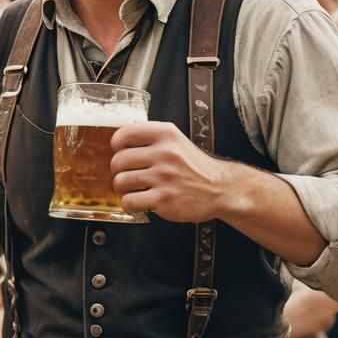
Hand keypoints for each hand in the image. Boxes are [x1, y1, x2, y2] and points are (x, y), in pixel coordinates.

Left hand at [110, 121, 225, 223]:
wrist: (220, 189)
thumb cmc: (194, 167)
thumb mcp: (176, 141)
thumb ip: (151, 138)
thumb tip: (119, 143)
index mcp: (166, 134)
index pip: (124, 134)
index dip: (117, 145)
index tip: (121, 152)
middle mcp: (164, 153)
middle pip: (118, 160)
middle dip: (118, 170)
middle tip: (127, 174)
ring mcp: (163, 177)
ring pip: (120, 182)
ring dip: (123, 188)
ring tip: (134, 188)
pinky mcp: (163, 199)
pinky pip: (129, 201)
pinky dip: (129, 204)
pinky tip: (139, 201)